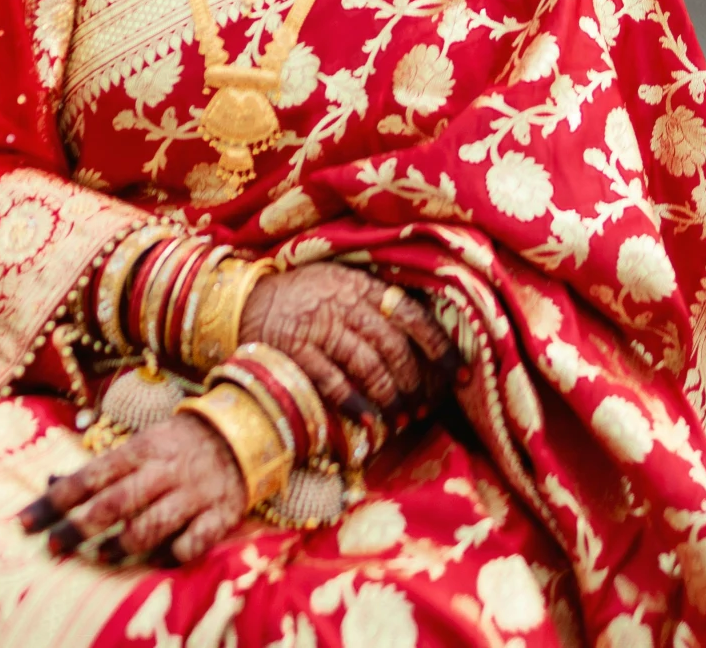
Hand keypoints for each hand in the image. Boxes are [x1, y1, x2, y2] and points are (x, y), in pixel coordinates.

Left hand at [19, 410, 243, 564]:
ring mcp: (191, 494)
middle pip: (115, 501)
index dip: (57, 500)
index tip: (26, 521)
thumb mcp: (141, 445)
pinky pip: (192, 542)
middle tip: (53, 546)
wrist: (243, 431)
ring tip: (103, 556)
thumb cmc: (178, 444)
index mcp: (141, 450)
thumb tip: (51, 482)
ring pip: (151, 525)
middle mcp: (163, 471)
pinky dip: (174, 554)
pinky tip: (160, 560)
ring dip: (122, 544)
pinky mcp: (218, 515)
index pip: (91, 475)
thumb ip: (102, 468)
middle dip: (79, 527)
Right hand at [239, 262, 451, 424]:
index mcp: (360, 285)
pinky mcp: (297, 351)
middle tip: (425, 405)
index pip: (410, 314)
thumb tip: (419, 338)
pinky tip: (370, 421)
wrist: (247, 299)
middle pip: (392, 345)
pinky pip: (334, 381)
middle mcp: (343, 304)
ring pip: (368, 365)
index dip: (438, 345)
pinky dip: (356, 404)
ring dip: (390, 396)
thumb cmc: (304, 296)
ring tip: (402, 417)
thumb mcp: (341, 284)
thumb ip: (374, 303)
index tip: (458, 372)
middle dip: (414, 380)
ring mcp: (319, 328)